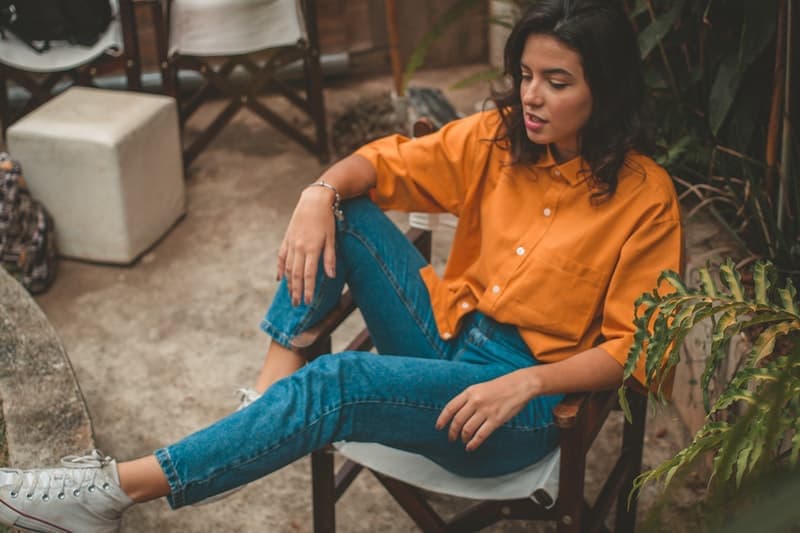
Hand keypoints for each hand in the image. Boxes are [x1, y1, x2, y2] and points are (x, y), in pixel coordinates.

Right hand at [276, 186, 336, 304]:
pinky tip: (280, 279)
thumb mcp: (331, 238)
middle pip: (297, 274)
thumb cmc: (326, 220)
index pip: (309, 275)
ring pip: (288, 268)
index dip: (308, 289)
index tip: (308, 302)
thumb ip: (330, 258)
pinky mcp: (287, 239)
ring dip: (289, 283)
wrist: (313, 201)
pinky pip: (282, 257)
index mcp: (312, 248)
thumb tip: (330, 276)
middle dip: (297, 291)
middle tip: (297, 304)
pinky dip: (280, 269)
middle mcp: (299, 248)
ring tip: (291, 295)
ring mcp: (291, 243)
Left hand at [435, 369, 535, 451]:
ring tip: (463, 441)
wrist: (519, 385)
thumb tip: (457, 414)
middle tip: (451, 438)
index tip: (438, 427)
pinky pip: (480, 435)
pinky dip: (473, 443)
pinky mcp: (496, 420)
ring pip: (467, 429)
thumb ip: (468, 399)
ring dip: (463, 438)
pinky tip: (471, 447)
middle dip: (452, 432)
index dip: (442, 419)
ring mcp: (486, 411)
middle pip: (457, 421)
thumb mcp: (480, 388)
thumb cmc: (500, 387)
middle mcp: (475, 401)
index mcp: (470, 392)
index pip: (450, 407)